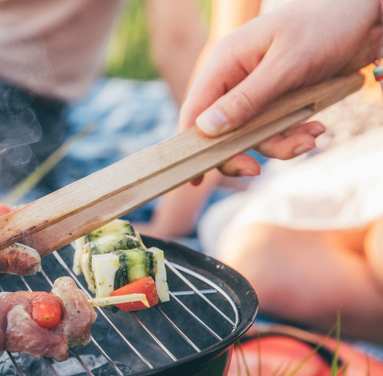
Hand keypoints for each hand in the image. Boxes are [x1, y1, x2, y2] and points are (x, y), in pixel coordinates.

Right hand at [180, 0, 380, 176]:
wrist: (368, 14)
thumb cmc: (325, 26)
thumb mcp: (285, 65)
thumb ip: (245, 100)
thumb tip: (205, 129)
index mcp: (226, 61)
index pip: (195, 109)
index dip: (191, 145)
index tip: (194, 177)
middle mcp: (237, 77)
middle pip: (221, 129)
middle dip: (240, 151)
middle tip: (255, 171)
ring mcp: (258, 89)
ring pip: (252, 134)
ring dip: (279, 144)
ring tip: (310, 140)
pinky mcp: (280, 98)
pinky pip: (276, 128)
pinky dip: (295, 135)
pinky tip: (317, 129)